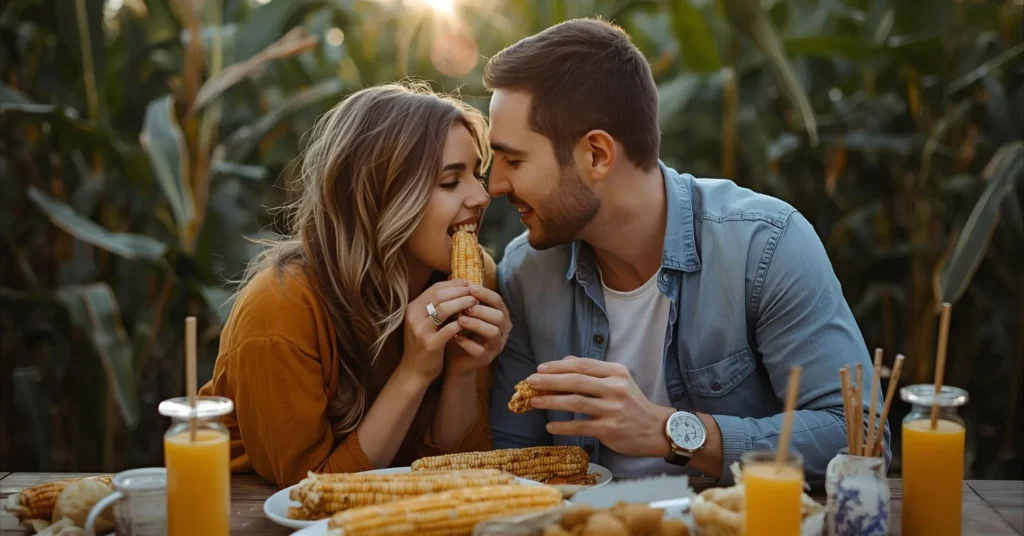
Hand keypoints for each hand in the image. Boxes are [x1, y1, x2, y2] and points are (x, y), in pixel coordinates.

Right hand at [401, 279, 476, 384]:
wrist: (414, 370)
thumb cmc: (424, 343)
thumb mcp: (424, 321)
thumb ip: (435, 305)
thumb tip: (454, 285)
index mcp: (412, 308)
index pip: (434, 289)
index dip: (452, 284)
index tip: (467, 283)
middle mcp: (413, 317)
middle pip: (439, 296)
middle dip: (459, 291)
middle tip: (474, 291)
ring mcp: (420, 331)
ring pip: (443, 309)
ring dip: (461, 303)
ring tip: (474, 302)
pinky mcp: (430, 344)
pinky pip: (449, 329)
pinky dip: (461, 323)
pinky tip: (470, 321)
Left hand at [445, 284, 511, 377]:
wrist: (455, 358)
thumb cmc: (461, 331)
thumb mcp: (462, 312)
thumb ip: (463, 298)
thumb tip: (454, 276)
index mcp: (498, 315)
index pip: (497, 300)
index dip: (485, 293)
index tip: (470, 288)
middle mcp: (502, 329)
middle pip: (499, 316)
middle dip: (482, 309)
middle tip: (466, 307)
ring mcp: (496, 345)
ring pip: (493, 331)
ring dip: (476, 324)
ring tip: (460, 320)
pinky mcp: (487, 358)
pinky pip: (481, 350)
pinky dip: (468, 343)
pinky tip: (456, 338)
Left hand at [527, 357, 674, 457]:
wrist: (655, 429)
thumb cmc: (631, 403)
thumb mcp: (618, 380)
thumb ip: (593, 370)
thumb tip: (565, 361)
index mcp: (616, 372)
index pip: (583, 365)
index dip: (559, 366)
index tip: (540, 369)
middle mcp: (615, 388)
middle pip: (576, 381)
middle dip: (550, 381)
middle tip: (531, 382)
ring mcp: (612, 409)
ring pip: (576, 402)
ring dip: (552, 401)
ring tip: (534, 401)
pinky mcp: (609, 429)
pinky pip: (580, 426)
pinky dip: (563, 426)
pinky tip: (550, 425)